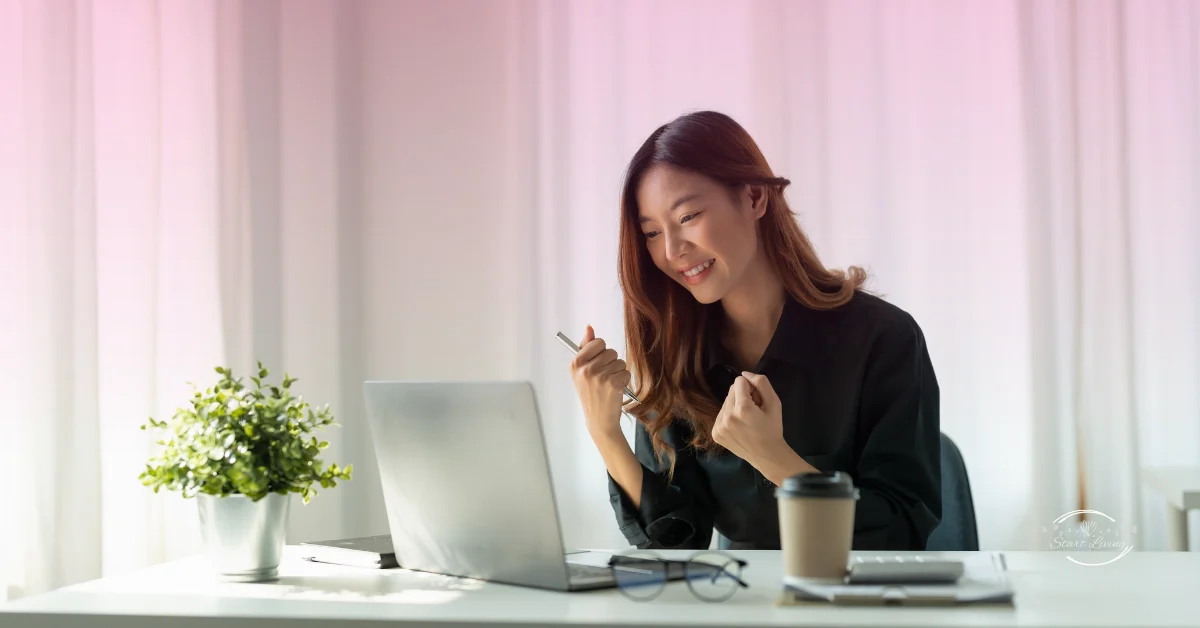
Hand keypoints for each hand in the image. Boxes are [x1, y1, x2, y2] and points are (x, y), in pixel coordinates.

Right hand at [568, 325, 630, 439]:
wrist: (599, 419)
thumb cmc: (591, 393)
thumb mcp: (582, 371)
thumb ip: (586, 347)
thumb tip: (589, 327)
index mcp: (575, 363)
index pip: (598, 342)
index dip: (601, 353)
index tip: (597, 365)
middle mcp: (585, 369)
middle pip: (610, 351)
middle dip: (611, 363)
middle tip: (603, 378)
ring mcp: (599, 376)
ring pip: (620, 361)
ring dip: (618, 372)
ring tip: (609, 385)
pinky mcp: (613, 384)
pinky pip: (626, 372)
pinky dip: (624, 381)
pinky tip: (615, 390)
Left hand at [711, 372, 785, 468]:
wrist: (767, 456)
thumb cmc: (773, 428)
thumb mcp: (774, 403)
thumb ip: (761, 383)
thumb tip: (744, 374)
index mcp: (743, 409)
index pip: (739, 381)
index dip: (751, 388)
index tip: (758, 400)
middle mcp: (727, 417)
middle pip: (731, 391)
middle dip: (743, 397)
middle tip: (754, 411)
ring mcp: (719, 426)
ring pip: (725, 402)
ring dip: (735, 406)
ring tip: (747, 420)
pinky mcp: (715, 433)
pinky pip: (721, 415)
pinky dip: (729, 417)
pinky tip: (739, 427)